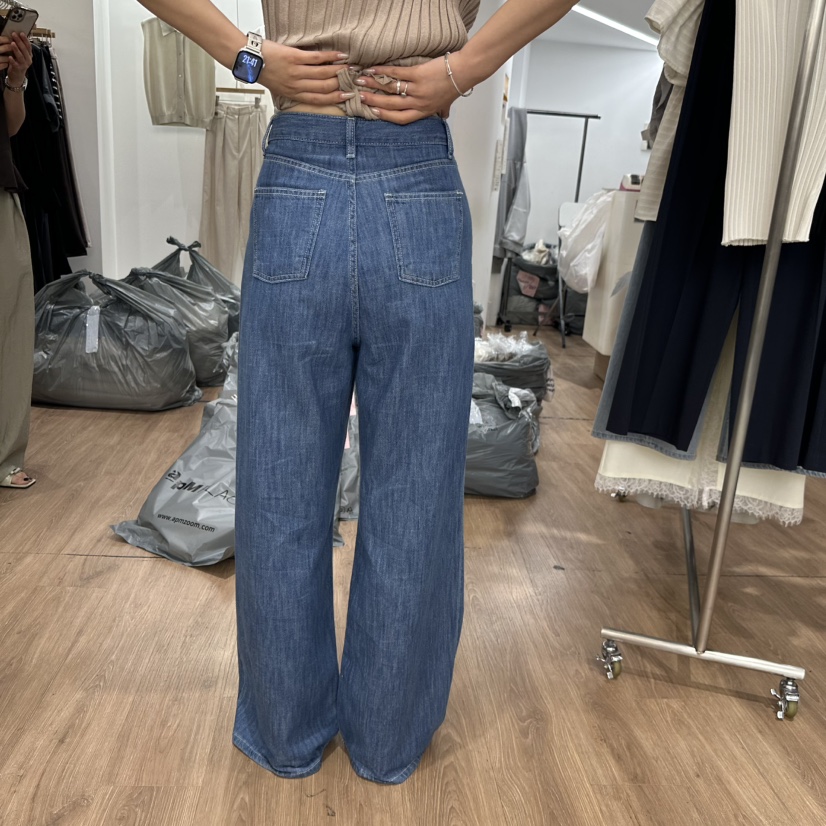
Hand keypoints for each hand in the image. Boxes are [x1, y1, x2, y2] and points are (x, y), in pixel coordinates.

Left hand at [1, 33, 32, 85]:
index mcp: (29, 55)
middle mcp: (28, 59)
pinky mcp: (18, 69)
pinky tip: (9, 57)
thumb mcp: (22, 55)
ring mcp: (24, 64)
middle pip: (25, 50)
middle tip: (14, 35)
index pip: (28, 46)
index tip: (21, 33)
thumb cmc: (18, 63)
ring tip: (12, 43)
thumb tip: (17, 36)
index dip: (25, 39)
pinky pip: (15, 64)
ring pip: (21, 56)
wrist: (18, 76)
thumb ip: (21, 47)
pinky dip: (13, 60)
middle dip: (20, 42)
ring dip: (16, 49)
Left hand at [258, 41, 355, 105]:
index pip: (319, 99)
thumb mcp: (280, 88)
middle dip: (341, 84)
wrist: (250, 60)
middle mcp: (297, 86)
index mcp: (294, 94)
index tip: (347, 97)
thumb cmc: (264, 72)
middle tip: (353, 80)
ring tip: (349, 68)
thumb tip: (310, 88)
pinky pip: (317, 59)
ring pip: (323, 74)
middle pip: (325, 88)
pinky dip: (330, 57)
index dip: (335, 99)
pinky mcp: (294, 58)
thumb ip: (295, 90)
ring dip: (339, 70)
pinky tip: (340, 56)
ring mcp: (296, 72)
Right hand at [356, 51, 473, 123]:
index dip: (385, 116)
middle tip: (360, 97)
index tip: (373, 112)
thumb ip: (441, 111)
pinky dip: (383, 71)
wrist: (463, 72)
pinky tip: (373, 69)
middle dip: (373, 101)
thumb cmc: (455, 87)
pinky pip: (396, 73)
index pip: (401, 119)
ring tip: (361, 81)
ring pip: (390, 89)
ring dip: (373, 85)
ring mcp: (417, 89)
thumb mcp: (447, 104)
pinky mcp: (418, 74)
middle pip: (391, 105)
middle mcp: (419, 103)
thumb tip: (443, 117)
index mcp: (423, 111)